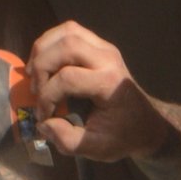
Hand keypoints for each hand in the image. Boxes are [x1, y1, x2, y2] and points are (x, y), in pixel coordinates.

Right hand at [26, 19, 175, 165]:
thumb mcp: (98, 148)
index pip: (68, 79)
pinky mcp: (99, 44)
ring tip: (35, 73)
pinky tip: (44, 62)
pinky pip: (70, 31)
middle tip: (35, 90)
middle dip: (42, 67)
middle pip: (67, 46)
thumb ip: (68, 141)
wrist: (146, 122)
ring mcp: (105, 48)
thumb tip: (43, 125)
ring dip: (44, 49)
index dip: (47, 97)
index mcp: (109, 83)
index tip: (44, 117)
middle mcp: (108, 59)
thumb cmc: (123, 135)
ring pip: (67, 31)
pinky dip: (51, 42)